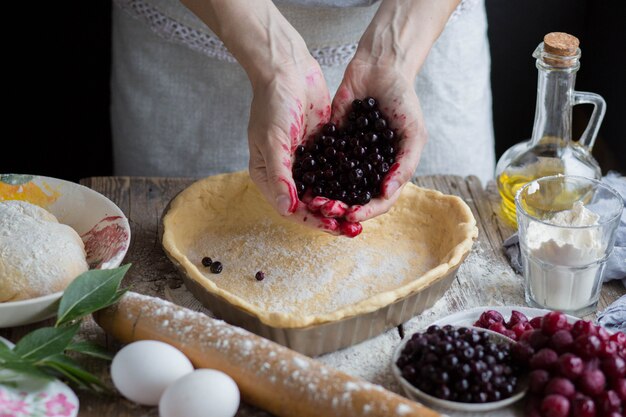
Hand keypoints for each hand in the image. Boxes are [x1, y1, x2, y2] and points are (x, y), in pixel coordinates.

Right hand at [248, 58, 360, 234]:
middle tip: (353, 229)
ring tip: (361, 216)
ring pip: (324, 190)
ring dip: (341, 203)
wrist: (287, 68)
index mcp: (268, 175)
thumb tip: (286, 209)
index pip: (290, 207)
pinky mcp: (321, 147)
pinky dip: (346, 182)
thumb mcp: (274, 140)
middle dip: (330, 216)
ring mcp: (304, 160)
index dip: (312, 219)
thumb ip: (281, 175)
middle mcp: (286, 172)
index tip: (333, 225)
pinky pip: (334, 171)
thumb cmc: (273, 102)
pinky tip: (365, 189)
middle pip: (309, 203)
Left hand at [330, 58, 427, 222]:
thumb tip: (386, 193)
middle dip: (341, 207)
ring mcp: (351, 157)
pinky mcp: (334, 142)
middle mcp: (370, 169)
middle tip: (326, 209)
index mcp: (392, 171)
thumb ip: (404, 164)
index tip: (351, 215)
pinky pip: (323, 163)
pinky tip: (305, 181)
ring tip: (314, 200)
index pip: (380, 201)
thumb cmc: (403, 100)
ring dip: (326, 196)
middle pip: (356, 198)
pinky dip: (315, 174)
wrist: (380, 69)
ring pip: (337, 186)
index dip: (367, 211)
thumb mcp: (413, 132)